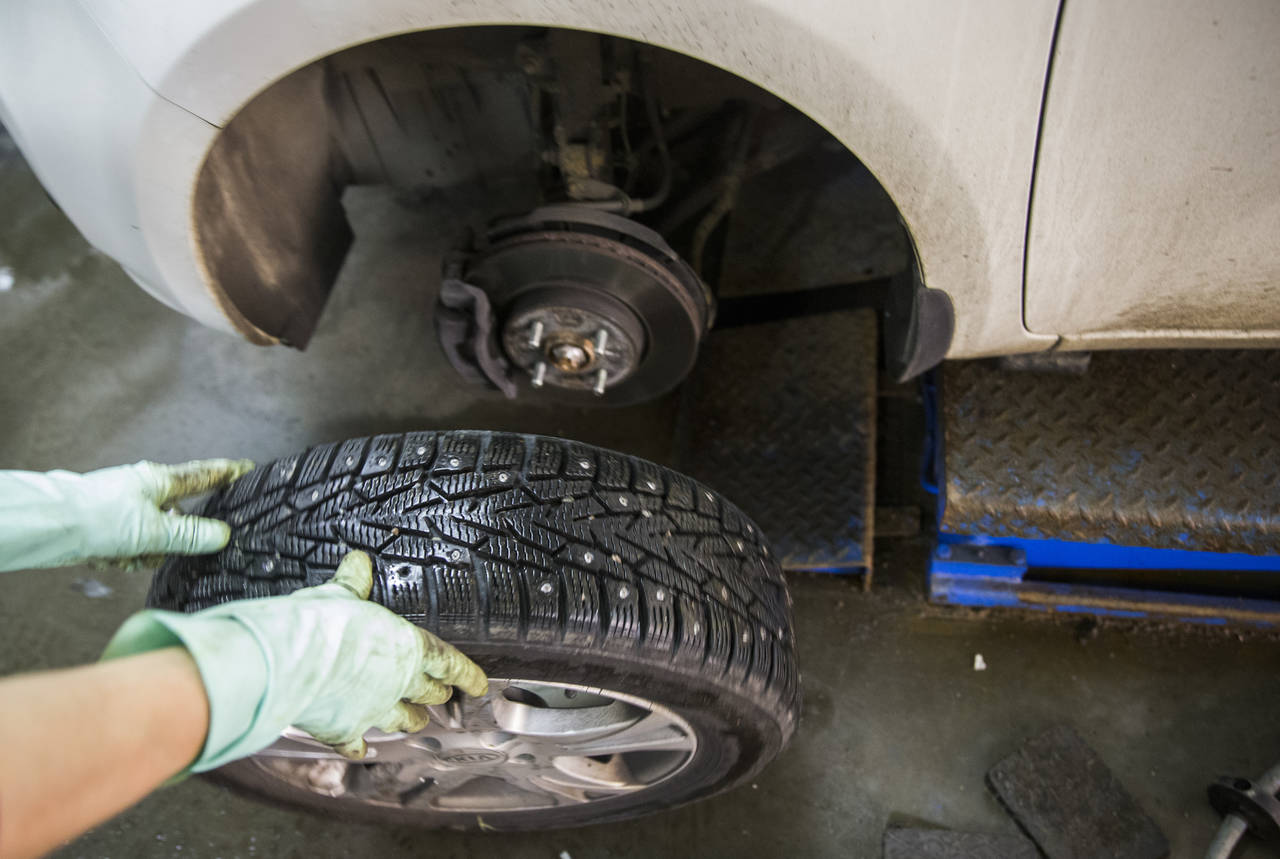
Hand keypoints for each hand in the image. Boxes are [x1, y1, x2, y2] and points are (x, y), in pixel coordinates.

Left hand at [0, 459, 252, 571]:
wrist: (50, 527)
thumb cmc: (100, 517)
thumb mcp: (155, 530)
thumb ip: (191, 535)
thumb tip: (222, 535)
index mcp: (160, 480)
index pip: (205, 474)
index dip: (228, 473)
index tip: (248, 470)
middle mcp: (145, 491)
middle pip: (178, 518)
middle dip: (171, 540)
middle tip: (159, 548)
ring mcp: (126, 509)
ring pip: (155, 538)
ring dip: (144, 553)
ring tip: (124, 554)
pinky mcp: (109, 527)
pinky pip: (132, 548)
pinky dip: (125, 557)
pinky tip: (109, 557)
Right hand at [102, 551, 487, 769]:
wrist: (288, 661)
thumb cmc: (319, 623)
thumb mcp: (340, 595)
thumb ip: (352, 584)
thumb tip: (358, 560)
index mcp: (408, 647)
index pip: (449, 663)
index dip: (467, 675)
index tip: (479, 686)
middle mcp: (399, 683)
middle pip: (429, 694)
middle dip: (435, 696)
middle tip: (440, 697)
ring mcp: (373, 710)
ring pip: (403, 722)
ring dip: (409, 721)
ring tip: (413, 722)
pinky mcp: (345, 731)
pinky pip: (358, 743)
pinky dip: (360, 746)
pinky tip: (361, 748)